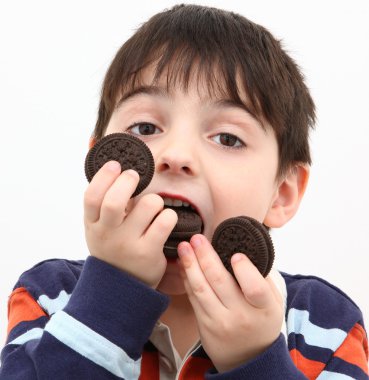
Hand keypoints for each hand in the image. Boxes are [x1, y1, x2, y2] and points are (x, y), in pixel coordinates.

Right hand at [84, 161, 176, 287]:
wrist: (121, 287)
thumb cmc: (113, 248)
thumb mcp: (100, 228)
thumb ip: (103, 206)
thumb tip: (118, 171)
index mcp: (93, 225)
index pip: (91, 197)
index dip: (103, 177)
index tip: (115, 165)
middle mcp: (108, 234)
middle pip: (114, 201)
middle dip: (128, 182)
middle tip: (134, 177)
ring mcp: (128, 244)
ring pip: (149, 205)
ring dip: (155, 200)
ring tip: (153, 207)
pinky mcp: (148, 252)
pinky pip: (165, 221)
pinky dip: (168, 215)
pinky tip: (164, 220)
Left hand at [178, 234, 282, 372]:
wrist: (248, 359)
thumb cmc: (261, 321)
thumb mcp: (273, 302)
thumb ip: (261, 278)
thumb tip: (244, 249)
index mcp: (263, 308)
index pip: (255, 288)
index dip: (244, 270)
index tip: (235, 254)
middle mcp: (240, 316)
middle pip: (219, 282)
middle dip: (205, 256)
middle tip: (197, 238)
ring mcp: (219, 321)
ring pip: (201, 288)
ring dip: (190, 264)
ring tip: (184, 246)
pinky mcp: (203, 324)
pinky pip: (193, 297)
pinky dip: (187, 278)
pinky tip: (184, 264)